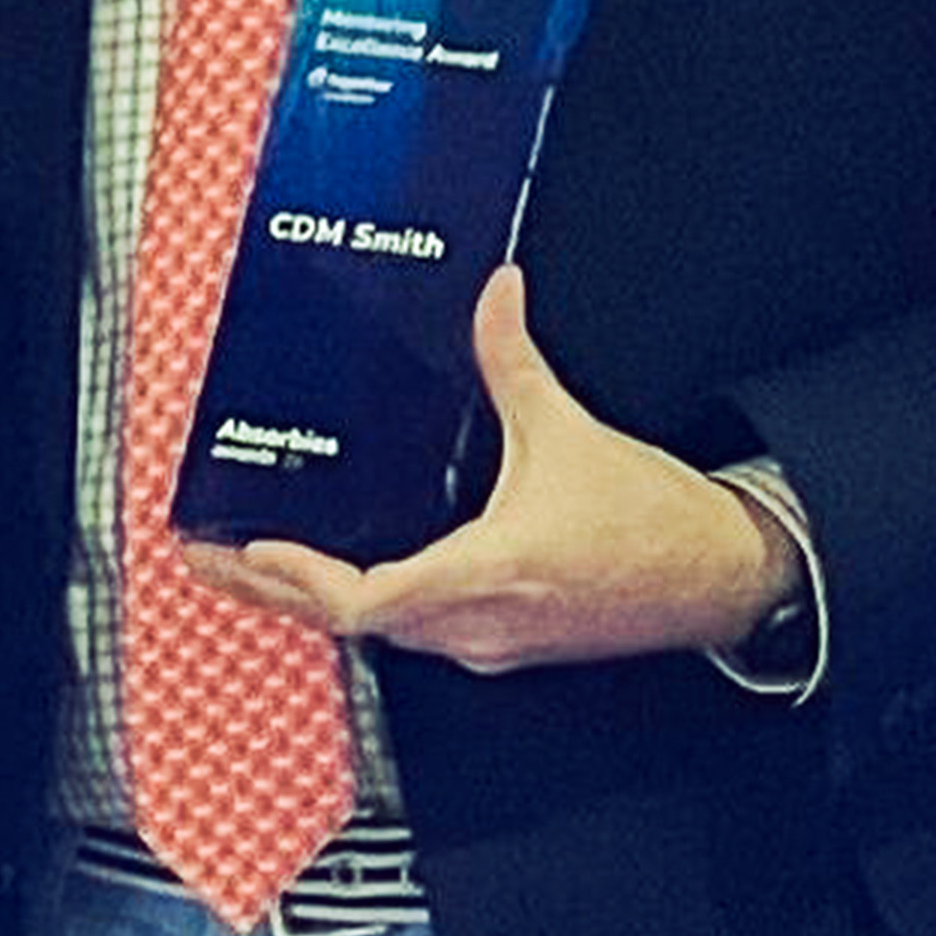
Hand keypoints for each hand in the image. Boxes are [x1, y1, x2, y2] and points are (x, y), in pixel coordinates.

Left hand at [177, 267, 789, 673]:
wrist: (723, 576)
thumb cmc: (654, 524)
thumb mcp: (568, 431)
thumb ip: (514, 360)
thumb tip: (495, 293)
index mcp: (483, 575)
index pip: (362, 600)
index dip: (299, 577)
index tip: (250, 548)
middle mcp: (477, 624)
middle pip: (352, 622)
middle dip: (277, 589)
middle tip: (212, 558)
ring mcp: (492, 643)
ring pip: (384, 632)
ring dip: (320, 601)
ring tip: (262, 566)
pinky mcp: (509, 643)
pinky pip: (419, 631)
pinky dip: (370, 604)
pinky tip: (348, 574)